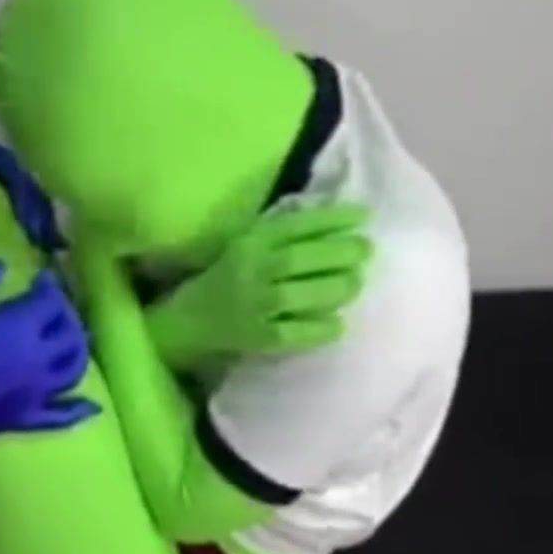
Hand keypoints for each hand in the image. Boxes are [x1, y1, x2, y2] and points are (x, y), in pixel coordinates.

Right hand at [0, 255, 93, 442]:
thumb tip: (0, 267)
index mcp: (21, 325)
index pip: (51, 301)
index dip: (50, 286)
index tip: (42, 278)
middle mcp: (38, 361)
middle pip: (71, 335)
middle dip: (67, 315)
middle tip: (54, 306)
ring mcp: (32, 395)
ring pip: (73, 371)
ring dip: (77, 351)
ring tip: (71, 340)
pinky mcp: (20, 420)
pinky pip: (58, 417)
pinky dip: (78, 410)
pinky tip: (91, 406)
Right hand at [146, 203, 373, 369]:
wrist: (186, 321)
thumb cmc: (227, 278)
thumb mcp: (249, 246)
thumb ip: (285, 235)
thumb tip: (340, 223)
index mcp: (249, 242)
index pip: (293, 226)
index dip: (331, 219)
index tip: (364, 216)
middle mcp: (249, 270)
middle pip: (297, 259)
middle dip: (338, 252)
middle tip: (366, 250)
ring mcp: (251, 305)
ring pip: (296, 295)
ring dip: (332, 288)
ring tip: (356, 283)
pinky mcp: (255, 337)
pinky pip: (291, 334)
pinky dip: (317, 328)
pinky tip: (337, 324)